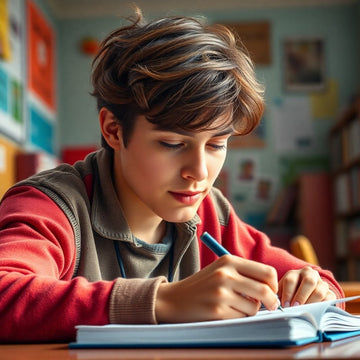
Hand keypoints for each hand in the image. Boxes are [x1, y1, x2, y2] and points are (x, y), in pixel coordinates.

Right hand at [155, 255, 279, 322]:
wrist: (174, 299)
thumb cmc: (203, 285)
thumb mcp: (221, 270)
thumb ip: (245, 274)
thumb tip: (273, 289)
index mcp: (228, 260)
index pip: (267, 271)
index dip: (273, 284)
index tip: (270, 291)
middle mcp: (225, 274)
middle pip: (265, 290)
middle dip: (271, 301)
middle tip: (269, 305)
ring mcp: (221, 292)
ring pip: (254, 307)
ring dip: (250, 310)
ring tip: (236, 306)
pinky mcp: (217, 310)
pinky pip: (242, 317)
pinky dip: (238, 317)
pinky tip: (225, 312)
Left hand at [278, 266, 335, 307]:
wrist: (306, 295)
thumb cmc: (290, 295)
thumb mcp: (283, 292)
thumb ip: (280, 297)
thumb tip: (277, 306)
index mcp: (295, 273)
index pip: (291, 280)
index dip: (287, 294)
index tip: (285, 305)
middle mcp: (310, 275)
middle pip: (308, 282)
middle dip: (301, 296)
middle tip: (296, 307)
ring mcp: (322, 283)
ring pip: (319, 291)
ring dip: (311, 303)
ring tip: (305, 312)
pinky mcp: (330, 294)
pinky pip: (329, 300)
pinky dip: (322, 307)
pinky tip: (315, 313)